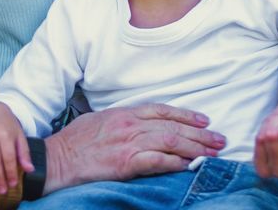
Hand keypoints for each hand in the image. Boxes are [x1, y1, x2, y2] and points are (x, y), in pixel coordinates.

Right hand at [43, 103, 226, 192]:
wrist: (57, 158)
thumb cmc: (75, 142)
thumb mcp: (100, 121)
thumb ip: (122, 121)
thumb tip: (141, 125)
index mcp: (124, 113)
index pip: (162, 110)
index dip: (186, 114)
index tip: (204, 119)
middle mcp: (130, 125)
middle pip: (172, 126)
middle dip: (199, 133)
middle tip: (220, 139)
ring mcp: (128, 144)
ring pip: (170, 141)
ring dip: (195, 148)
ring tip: (213, 153)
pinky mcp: (125, 163)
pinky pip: (157, 161)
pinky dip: (176, 163)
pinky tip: (190, 166)